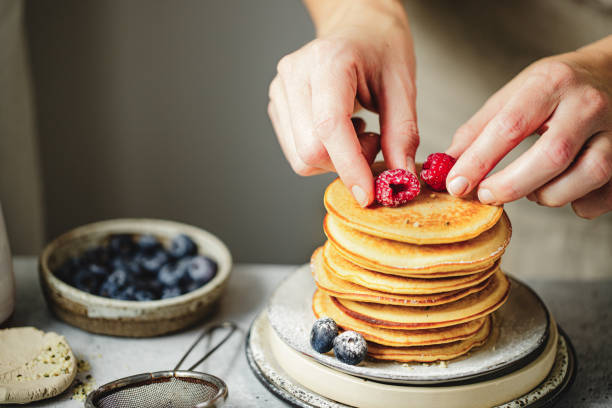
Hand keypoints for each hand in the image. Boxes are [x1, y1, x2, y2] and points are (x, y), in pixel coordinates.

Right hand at [268, 0, 417, 206]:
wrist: (357, 25)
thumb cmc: (381, 47)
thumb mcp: (403, 85)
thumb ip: (402, 134)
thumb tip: (400, 180)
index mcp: (328, 62)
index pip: (329, 127)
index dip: (349, 166)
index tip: (369, 194)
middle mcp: (294, 75)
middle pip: (310, 150)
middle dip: (346, 164)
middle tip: (374, 142)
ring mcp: (280, 90)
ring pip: (301, 157)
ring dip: (335, 160)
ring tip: (358, 131)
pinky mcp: (278, 106)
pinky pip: (297, 151)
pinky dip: (324, 153)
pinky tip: (341, 129)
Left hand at [446, 35, 611, 218]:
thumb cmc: (557, 87)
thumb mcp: (515, 93)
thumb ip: (479, 129)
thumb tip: (446, 166)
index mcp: (551, 84)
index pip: (511, 126)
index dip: (479, 161)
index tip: (456, 185)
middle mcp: (588, 105)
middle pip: (552, 156)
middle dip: (511, 185)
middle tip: (486, 195)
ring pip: (585, 177)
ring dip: (547, 195)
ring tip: (530, 189)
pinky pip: (604, 196)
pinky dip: (578, 204)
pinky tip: (561, 191)